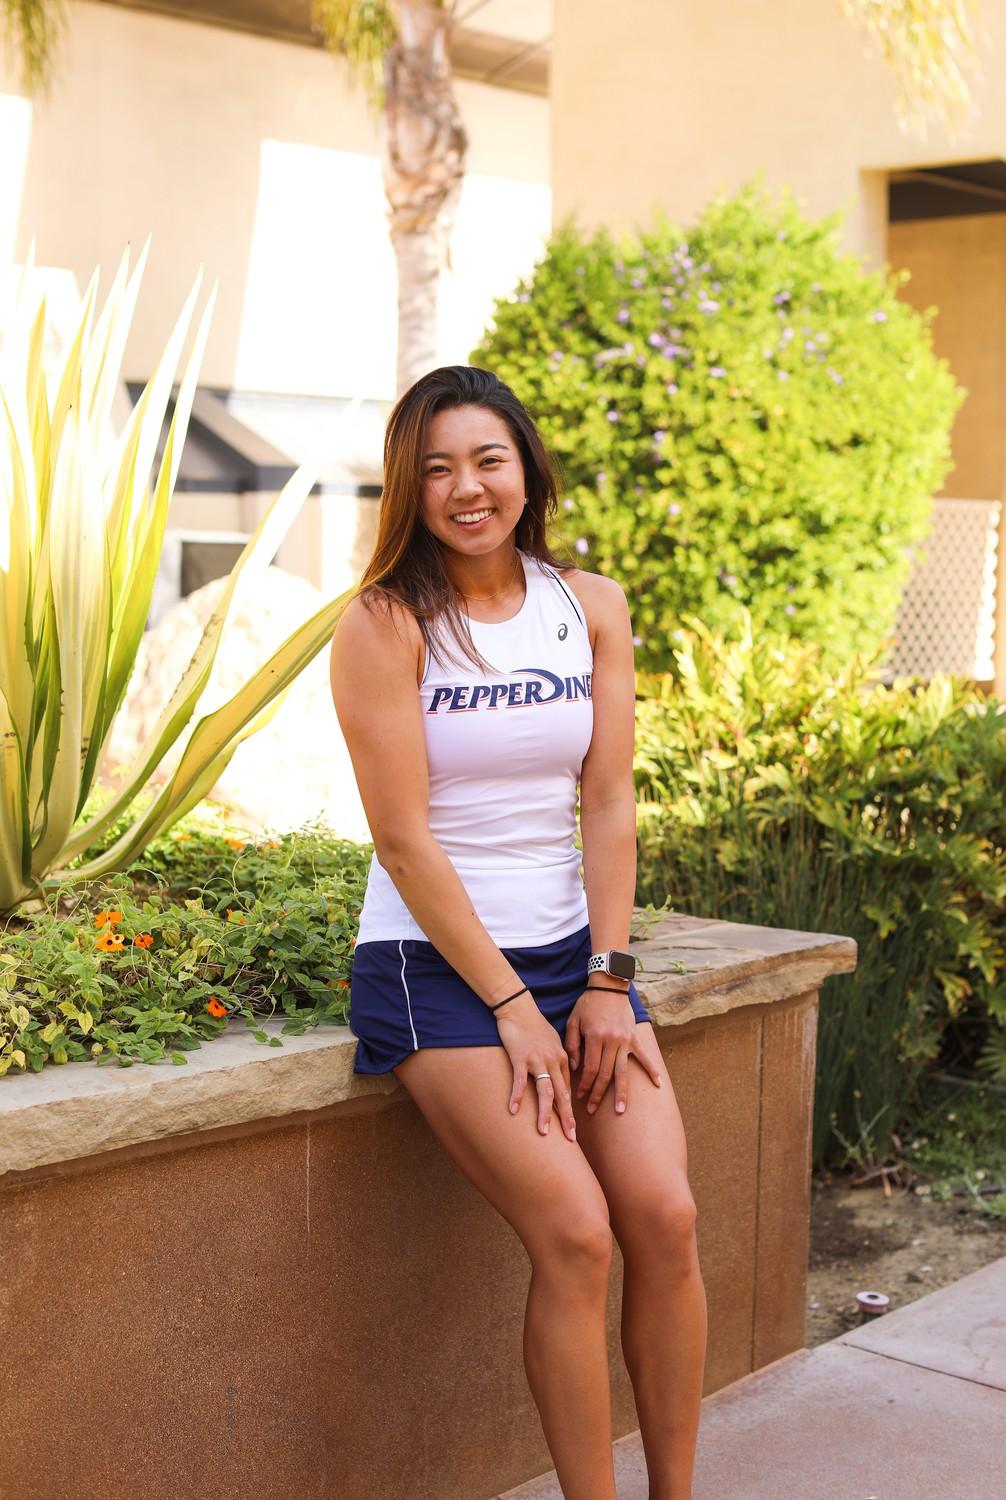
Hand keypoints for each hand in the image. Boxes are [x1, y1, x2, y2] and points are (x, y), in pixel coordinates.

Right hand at [495, 993, 577, 1140]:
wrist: (519, 1007)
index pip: (568, 1089)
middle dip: (566, 1118)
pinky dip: (516, 1096)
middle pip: (562, 1094)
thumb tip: (563, 1076)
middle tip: (570, 1138)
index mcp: (562, 1058)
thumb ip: (559, 1058)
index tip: (572, 1127)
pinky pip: (519, 1080)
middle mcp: (553, 1061)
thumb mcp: (553, 1041)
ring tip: (544, 1132)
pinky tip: (513, 1110)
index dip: (571, 1109)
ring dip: (545, 1113)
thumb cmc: (534, 1024)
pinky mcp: (520, 1057)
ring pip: (544, 1091)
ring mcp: (537, 1060)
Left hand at [565, 988, 662, 1114]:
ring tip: (620, 1110)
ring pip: (622, 1071)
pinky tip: (658, 1084)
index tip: (579, 1096)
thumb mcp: (573, 1021)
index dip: (584, 1084)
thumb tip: (576, 1068)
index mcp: (594, 1037)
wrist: (609, 987)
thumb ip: (572, 1045)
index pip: (589, 1068)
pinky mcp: (634, 1038)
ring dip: (621, 1092)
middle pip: (605, 1074)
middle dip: (597, 1093)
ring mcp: (625, 1040)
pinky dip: (652, 1070)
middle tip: (591, 1109)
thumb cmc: (587, 1004)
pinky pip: (644, 1057)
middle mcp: (611, 1041)